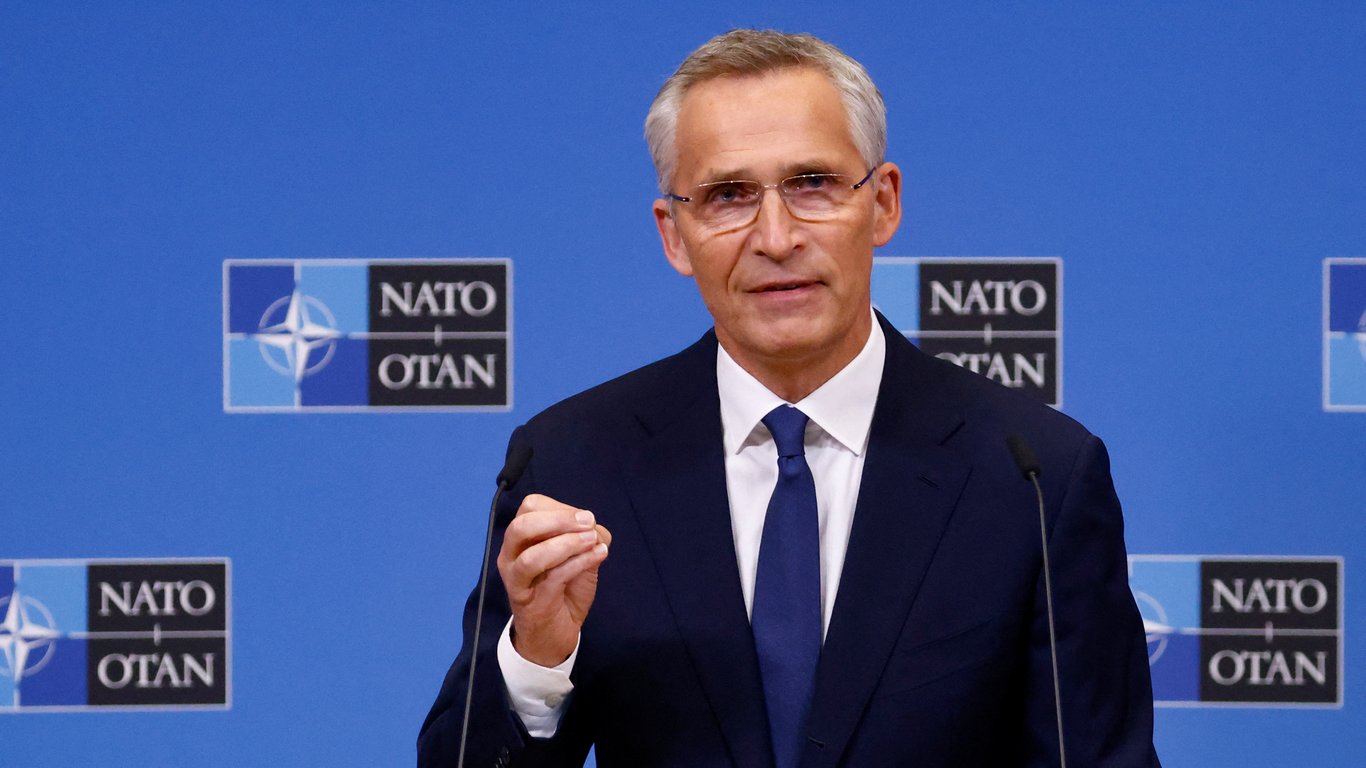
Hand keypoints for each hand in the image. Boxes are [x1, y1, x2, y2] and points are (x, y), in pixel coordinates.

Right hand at [497, 493, 611, 666]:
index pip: (530, 507)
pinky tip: (596, 557)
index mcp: (520, 538)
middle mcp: (511, 555)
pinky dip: (578, 563)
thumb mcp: (579, 555)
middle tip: (588, 523)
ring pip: (532, 556)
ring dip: (567, 544)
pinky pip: (553, 578)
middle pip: (522, 526)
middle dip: (559, 520)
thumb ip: (588, 536)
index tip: (586, 519)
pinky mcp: (531, 602)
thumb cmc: (564, 588)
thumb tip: (594, 528)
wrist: (554, 633)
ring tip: (592, 542)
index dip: (560, 508)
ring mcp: (517, 580)